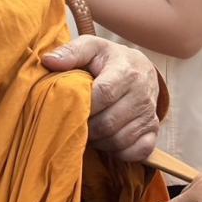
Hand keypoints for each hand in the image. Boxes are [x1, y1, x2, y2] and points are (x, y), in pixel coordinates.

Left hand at [43, 36, 159, 160]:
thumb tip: (48, 61)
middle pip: (108, 123)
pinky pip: (138, 152)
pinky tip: (108, 141)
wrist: (141, 68)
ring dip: (99, 141)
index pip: (103, 95)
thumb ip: (71, 52)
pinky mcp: (153, 130)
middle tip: (76, 123)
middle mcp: (142, 94)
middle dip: (87, 128)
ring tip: (90, 131)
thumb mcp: (92, 48)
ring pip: (119, 140)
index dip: (83, 106)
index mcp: (126, 72)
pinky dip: (119, 153)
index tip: (70, 107)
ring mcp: (149, 115)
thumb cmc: (109, 60)